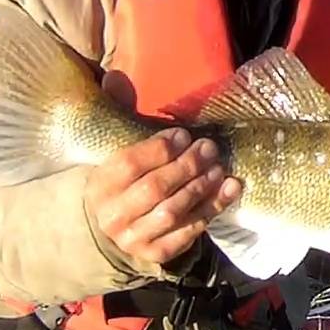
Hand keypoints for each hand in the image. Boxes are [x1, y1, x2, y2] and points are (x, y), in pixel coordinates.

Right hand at [84, 72, 242, 265]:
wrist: (111, 231)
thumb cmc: (122, 182)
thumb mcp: (115, 153)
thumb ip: (119, 116)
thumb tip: (114, 76)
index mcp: (100, 186)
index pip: (128, 165)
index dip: (159, 148)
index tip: (183, 134)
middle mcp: (113, 215)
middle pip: (154, 188)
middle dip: (186, 166)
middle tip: (209, 148)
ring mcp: (134, 238)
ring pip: (172, 212)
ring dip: (201, 188)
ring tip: (219, 168)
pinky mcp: (156, 253)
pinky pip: (187, 233)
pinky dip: (211, 210)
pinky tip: (229, 190)